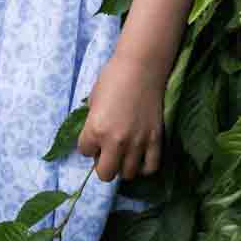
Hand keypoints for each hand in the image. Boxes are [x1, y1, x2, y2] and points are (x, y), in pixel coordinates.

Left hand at [74, 54, 165, 182]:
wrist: (141, 66)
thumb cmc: (113, 77)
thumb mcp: (93, 99)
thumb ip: (92, 121)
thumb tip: (96, 136)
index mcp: (95, 129)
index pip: (85, 151)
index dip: (88, 144)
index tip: (93, 137)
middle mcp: (115, 141)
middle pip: (105, 174)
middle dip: (103, 165)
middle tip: (107, 152)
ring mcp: (137, 143)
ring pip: (128, 174)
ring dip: (123, 166)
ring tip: (124, 154)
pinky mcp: (155, 140)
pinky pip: (150, 167)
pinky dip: (144, 167)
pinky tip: (140, 158)